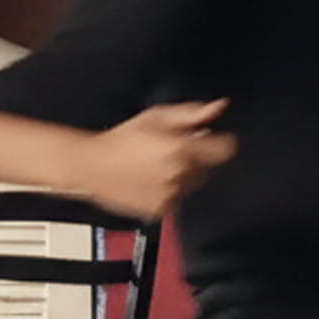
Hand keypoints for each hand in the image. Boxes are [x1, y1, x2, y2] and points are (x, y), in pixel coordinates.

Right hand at [72, 99, 235, 221]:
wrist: (93, 167)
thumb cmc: (121, 140)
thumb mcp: (156, 117)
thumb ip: (191, 113)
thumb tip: (217, 107)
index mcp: (182, 150)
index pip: (225, 149)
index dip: (219, 142)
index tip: (210, 139)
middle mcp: (180, 175)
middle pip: (208, 167)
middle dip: (196, 157)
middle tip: (169, 149)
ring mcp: (171, 196)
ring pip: (192, 184)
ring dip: (183, 174)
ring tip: (155, 165)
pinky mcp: (160, 210)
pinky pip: (176, 199)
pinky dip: (169, 190)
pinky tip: (149, 179)